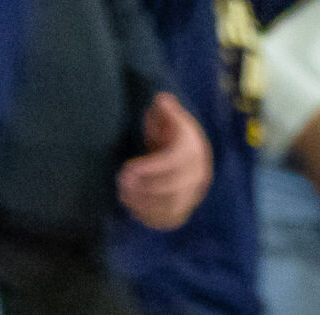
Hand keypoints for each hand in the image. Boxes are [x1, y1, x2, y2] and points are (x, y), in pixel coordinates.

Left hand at [118, 92, 212, 230]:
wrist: (188, 158)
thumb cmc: (173, 137)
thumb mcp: (171, 120)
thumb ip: (166, 111)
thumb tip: (161, 99)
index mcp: (195, 152)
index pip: (176, 163)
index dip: (151, 168)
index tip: (128, 167)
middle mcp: (198, 176)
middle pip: (173, 188)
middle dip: (144, 187)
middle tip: (121, 180)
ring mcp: (192, 196)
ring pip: (170, 206)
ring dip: (143, 202)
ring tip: (123, 192)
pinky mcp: (182, 211)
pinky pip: (168, 219)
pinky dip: (148, 216)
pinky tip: (131, 205)